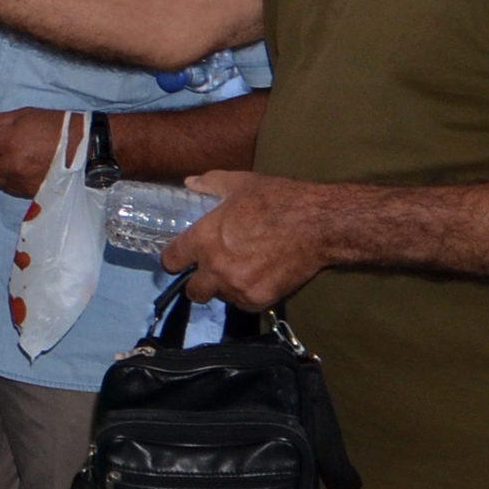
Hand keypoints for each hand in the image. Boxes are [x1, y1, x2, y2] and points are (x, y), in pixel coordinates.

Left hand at [0, 106, 73, 197]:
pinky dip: (4, 178)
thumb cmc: (55, 126)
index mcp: (8, 142)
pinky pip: (5, 187)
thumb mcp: (24, 114)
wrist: (84, 148)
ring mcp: (18, 181)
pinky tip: (15, 168)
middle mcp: (10, 165)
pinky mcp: (27, 192)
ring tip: (4, 157)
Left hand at [163, 170, 328, 308]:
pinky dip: (248, 295)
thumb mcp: (240, 183)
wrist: (317, 223)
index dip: (176, 260)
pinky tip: (259, 279)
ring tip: (242, 271)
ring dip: (226, 288)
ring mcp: (236, 286)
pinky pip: (244, 304)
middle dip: (199, 283)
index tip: (183, 259)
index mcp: (203, 239)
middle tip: (213, 272)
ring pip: (221, 298)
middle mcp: (215, 267)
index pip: (171, 261)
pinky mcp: (258, 300)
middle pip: (192, 291)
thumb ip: (210, 184)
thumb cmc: (277, 199)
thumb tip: (189, 183)